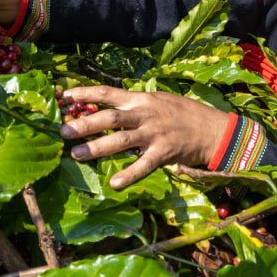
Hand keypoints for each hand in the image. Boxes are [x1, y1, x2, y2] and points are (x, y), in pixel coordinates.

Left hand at [60, 86, 229, 189]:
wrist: (213, 129)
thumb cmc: (182, 114)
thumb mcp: (157, 101)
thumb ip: (133, 106)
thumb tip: (104, 109)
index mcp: (141, 99)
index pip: (108, 93)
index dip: (85, 93)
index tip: (65, 96)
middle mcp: (145, 114)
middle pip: (110, 117)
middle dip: (85, 123)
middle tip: (63, 131)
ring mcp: (155, 134)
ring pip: (121, 140)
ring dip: (97, 148)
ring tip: (76, 154)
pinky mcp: (165, 153)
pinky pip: (144, 165)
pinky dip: (129, 175)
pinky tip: (114, 184)